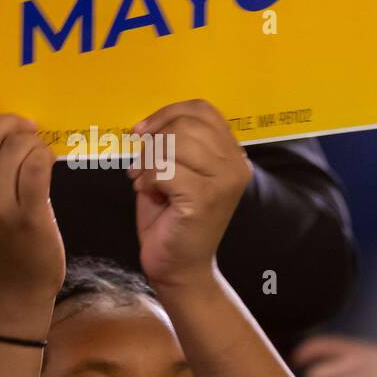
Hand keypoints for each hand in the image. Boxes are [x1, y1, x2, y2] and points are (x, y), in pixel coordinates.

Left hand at [128, 98, 251, 288]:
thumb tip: (147, 124)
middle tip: (140, 165)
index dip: (167, 113)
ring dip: (148, 160)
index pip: (203, 109)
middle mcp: (236, 165)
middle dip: (153, 140)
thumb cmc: (172, 219)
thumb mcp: (176, 171)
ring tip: (142, 180)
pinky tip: (147, 193)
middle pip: (186, 124)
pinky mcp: (204, 199)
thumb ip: (173, 144)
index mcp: (232, 154)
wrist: (179, 267)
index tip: (143, 131)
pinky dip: (147, 178)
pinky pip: (165, 169)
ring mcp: (224, 182)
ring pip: (175, 143)